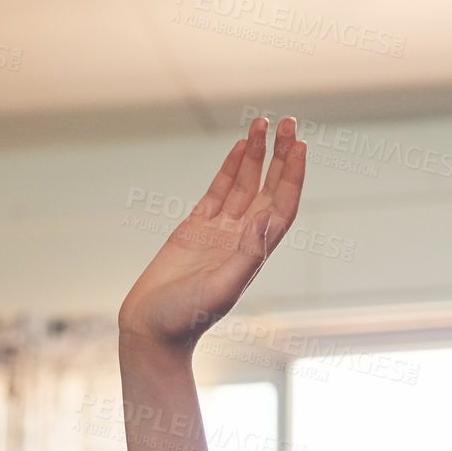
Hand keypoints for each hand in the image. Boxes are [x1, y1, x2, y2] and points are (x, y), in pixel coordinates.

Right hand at [119, 116, 305, 356]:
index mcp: (254, 253)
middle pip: (269, 188)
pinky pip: (219, 190)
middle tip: (289, 122)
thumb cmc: (186, 317)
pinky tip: (239, 146)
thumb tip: (267, 218)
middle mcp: (242, 239)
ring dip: (255, 154)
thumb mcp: (221, 288)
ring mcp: (219, 231)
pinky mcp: (195, 227)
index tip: (299, 146)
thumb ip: (247, 256)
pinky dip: (230, 167)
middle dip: (280, 156)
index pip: (282, 207)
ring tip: (263, 122)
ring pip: (244, 184)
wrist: (152, 328)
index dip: (293, 177)